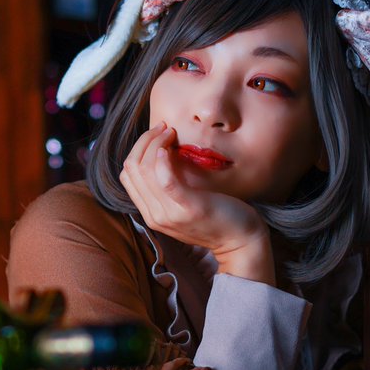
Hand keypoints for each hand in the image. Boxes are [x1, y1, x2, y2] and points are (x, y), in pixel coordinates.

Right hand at [119, 123, 276, 284]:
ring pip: (144, 170)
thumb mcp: (185, 203)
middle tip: (164, 128)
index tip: (158, 135)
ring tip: (170, 132)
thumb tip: (162, 152)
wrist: (241, 241)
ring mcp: (170, 214)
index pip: (128, 174)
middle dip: (145, 141)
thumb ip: (169, 187)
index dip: (139, 149)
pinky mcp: (188, 208)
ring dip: (154, 143)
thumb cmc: (217, 216)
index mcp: (151, 213)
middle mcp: (155, 216)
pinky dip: (162, 159)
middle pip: (132, 169)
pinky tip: (170, 147)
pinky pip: (164, 180)